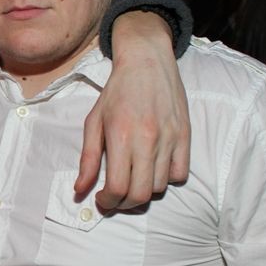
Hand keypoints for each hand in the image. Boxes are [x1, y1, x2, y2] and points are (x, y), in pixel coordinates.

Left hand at [74, 10, 190, 209]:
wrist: (147, 62)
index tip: (101, 199)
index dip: (107, 202)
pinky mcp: (185, 136)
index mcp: (121, 136)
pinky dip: (166, 179)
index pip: (117, 188)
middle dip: (123, 204)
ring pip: (159, 187)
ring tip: (132, 181)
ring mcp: (169, 139)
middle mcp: (147, 140)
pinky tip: (154, 168)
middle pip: (140, 195)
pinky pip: (180, 174)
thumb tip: (79, 190)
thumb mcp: (94, 121)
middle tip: (115, 198)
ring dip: (143, 192)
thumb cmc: (117, 92)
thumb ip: (87, 159)